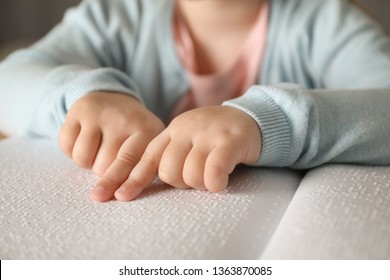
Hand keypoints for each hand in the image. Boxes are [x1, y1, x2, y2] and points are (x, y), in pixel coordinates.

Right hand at [59, 92, 164, 200]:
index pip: (133, 161)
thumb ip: (144, 168)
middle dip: (105, 177)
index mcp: (147, 130)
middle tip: (107, 176)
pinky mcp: (77, 111)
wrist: (113, 98)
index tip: (120, 197)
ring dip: (88, 163)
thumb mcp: (148, 144)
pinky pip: (66, 146)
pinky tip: (85, 141)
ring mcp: (99, 113)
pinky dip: (71, 151)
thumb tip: (124, 195)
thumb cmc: (133, 133)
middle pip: (105, 165)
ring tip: (99, 151)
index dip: (128, 181)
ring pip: (83, 158)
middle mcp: (123, 119)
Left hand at [105, 105, 260, 201]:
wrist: (249, 117)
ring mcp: (206, 133)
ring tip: (213, 174)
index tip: (116, 196)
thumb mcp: (185, 141)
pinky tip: (221, 180)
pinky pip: (213, 169)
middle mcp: (185, 130)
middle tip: (197, 175)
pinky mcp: (229, 140)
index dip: (129, 178)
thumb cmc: (213, 138)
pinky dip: (215, 182)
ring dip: (201, 183)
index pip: (144, 157)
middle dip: (181, 182)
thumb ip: (166, 157)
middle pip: (168, 171)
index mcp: (171, 132)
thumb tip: (137, 185)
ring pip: (190, 174)